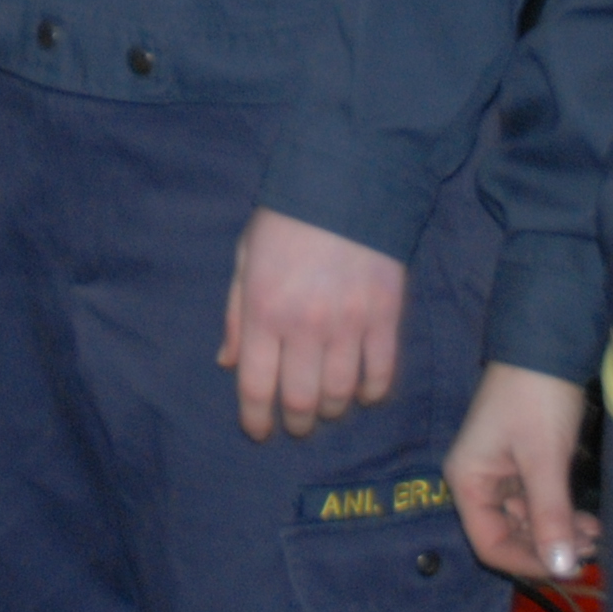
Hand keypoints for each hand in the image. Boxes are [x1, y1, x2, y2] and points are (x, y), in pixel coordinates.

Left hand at [219, 207, 408, 440]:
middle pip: (300, 400)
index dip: (255, 420)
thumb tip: (227, 362)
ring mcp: (348, 324)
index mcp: (263, 310)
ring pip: (341, 395)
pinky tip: (364, 393)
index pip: (256, 387)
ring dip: (332, 411)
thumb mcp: (245, 258)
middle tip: (296, 423)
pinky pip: (381, 374)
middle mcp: (304, 325)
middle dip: (296, 422)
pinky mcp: (386, 317)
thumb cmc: (287, 218)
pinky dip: (372, 393)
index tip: (259, 432)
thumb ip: (235, 314)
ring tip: (327, 409)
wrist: (347, 180)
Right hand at [447, 362, 595, 582]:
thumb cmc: (537, 399)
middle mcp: (478, 482)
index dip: (527, 562)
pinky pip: (537, 504)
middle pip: (508, 535)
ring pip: (527, 522)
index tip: (567, 565)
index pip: (489, 544)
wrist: (547, 344)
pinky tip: (588, 521)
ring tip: (595, 535)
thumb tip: (562, 568)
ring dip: (559, 533)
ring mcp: (499, 473)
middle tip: (591, 549)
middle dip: (548, 548)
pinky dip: (561, 515)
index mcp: (468, 481)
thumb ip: (550, 516)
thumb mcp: (545, 460)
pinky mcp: (521, 464)